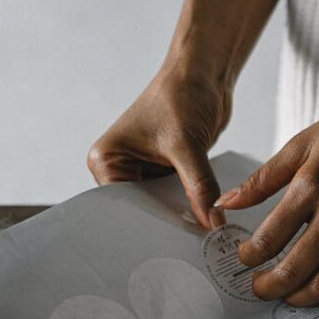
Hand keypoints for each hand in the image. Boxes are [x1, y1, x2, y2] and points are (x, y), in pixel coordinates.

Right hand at [87, 61, 231, 228]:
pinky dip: (193, 206)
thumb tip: (212, 222)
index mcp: (106, 159)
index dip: (147, 224)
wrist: (204, 73)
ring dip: (182, 216)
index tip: (170, 244)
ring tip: (200, 237)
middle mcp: (121, 168)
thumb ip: (199, 187)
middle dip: (166, 223)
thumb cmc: (182, 93)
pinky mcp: (168, 171)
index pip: (122, 207)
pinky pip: (180, 198)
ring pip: (163, 207)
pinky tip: (207, 220)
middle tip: (189, 245)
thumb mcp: (188, 145)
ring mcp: (144, 171)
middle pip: (142, 210)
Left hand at [215, 84, 318, 305]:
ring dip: (299, 297)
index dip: (250, 256)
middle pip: (295, 269)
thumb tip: (227, 203)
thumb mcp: (303, 143)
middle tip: (258, 287)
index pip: (270, 238)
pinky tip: (318, 283)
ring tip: (286, 294)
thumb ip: (263, 179)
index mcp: (312, 185)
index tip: (244, 258)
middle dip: (268, 287)